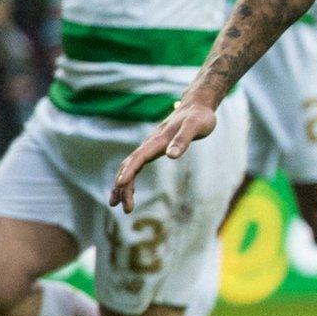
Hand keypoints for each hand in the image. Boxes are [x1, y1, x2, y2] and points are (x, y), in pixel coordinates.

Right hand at [110, 97, 219, 211]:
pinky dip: (130, 178)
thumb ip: (183, 140)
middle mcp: (150, 143)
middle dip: (123, 187)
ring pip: (130, 166)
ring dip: (123, 185)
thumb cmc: (199, 117)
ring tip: (117, 205)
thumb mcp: (195, 127)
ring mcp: (150, 146)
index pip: (138, 158)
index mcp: (158, 140)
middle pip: (129, 166)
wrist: (197, 106)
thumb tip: (171, 156)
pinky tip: (128, 190)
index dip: (128, 172)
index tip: (120, 186)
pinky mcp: (155, 148)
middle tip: (124, 209)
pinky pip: (137, 165)